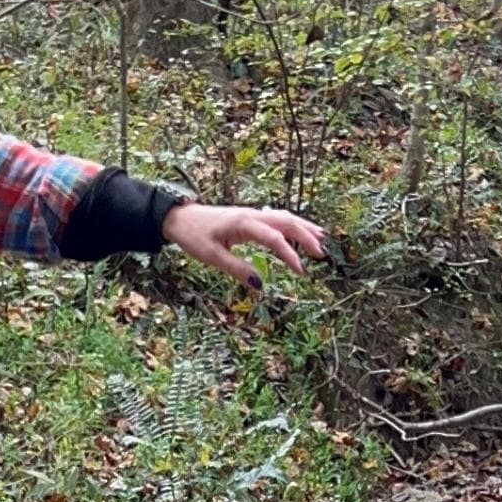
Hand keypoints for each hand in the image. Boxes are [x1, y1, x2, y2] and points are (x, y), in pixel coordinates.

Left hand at [160, 201, 326, 290]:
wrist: (180, 217)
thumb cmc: (194, 236)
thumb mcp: (212, 257)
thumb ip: (237, 270)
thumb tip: (260, 286)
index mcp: (243, 223)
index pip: (273, 238)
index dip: (289, 254)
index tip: (301, 271)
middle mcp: (252, 215)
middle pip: (286, 222)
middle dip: (305, 237)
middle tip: (321, 255)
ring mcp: (253, 214)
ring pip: (284, 217)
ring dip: (303, 228)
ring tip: (321, 240)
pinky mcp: (251, 218)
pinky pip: (277, 219)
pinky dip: (292, 225)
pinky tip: (302, 232)